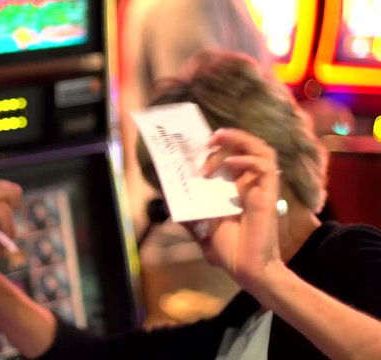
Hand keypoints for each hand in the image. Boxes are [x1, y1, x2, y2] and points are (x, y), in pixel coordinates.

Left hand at [187, 128, 282, 288]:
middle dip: (228, 138)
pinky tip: (229, 163)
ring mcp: (260, 189)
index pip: (233, 156)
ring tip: (218, 139)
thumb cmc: (229, 250)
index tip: (199, 146)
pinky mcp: (268, 196)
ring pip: (261, 151)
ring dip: (240, 140)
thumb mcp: (201, 225)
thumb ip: (189, 211)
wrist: (245, 269)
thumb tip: (167, 198)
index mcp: (236, 189)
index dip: (220, 146)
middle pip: (247, 148)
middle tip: (207, 141)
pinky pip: (265, 167)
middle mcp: (250, 185)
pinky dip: (247, 159)